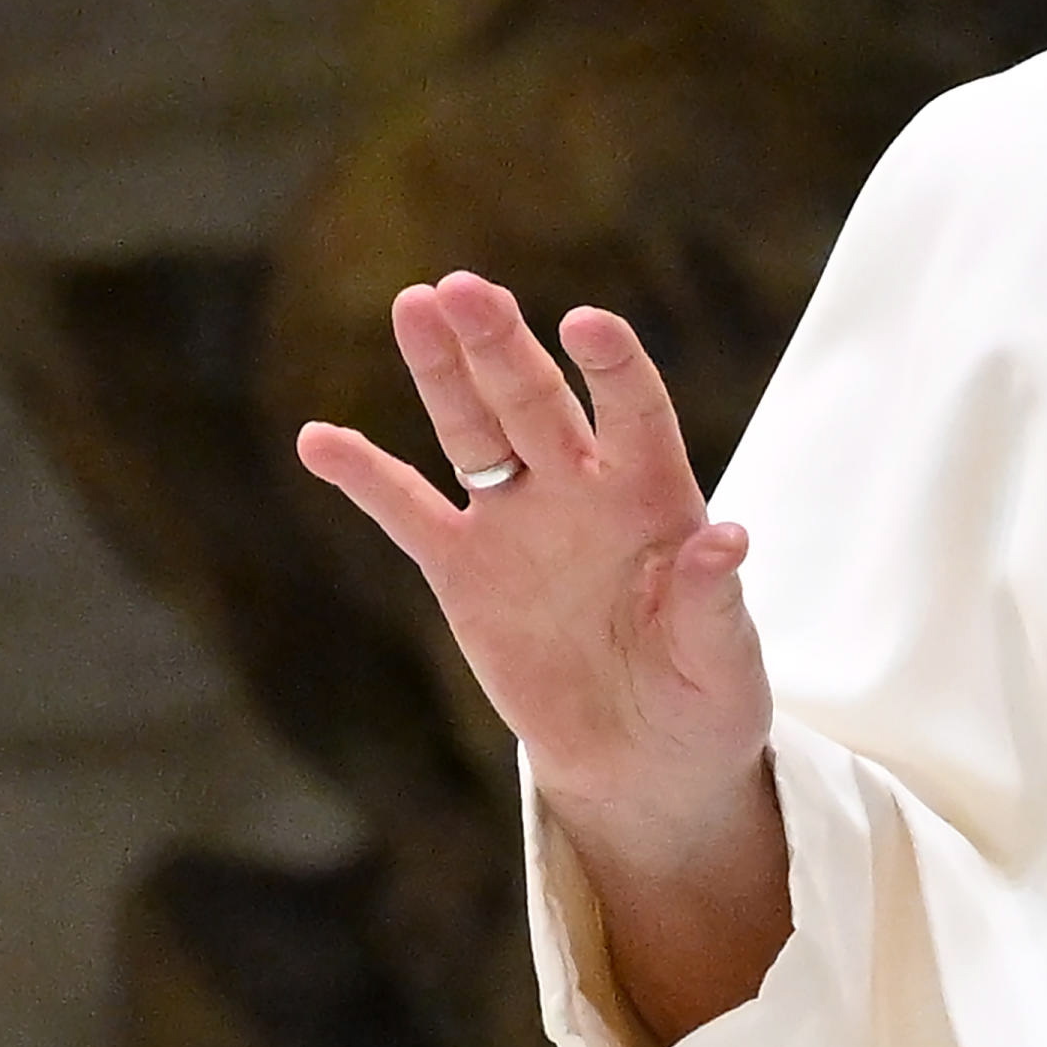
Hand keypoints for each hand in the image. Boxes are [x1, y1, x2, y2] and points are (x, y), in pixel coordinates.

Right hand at [294, 272, 770, 835]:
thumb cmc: (704, 698)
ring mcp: (518, 522)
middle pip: (536, 402)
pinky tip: (318, 439)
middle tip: (464, 287)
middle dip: (501, 346)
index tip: (586, 325)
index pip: (635, 413)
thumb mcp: (723, 661)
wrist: (642, 758)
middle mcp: (583, 491)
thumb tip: (728, 539)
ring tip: (414, 306)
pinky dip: (365, 477)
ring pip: (473, 429)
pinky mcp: (464, 570)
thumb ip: (716, 601)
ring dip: (442, 371)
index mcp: (656, 499)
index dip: (613, 368)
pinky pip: (407, 513)